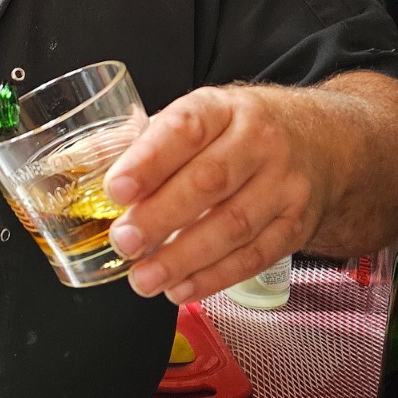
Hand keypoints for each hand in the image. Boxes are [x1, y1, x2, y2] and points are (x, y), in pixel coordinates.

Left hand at [102, 85, 325, 303]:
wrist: (323, 142)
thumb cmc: (239, 132)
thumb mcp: (199, 117)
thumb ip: (143, 142)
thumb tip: (74, 161)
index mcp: (224, 108)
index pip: (186, 129)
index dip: (148, 160)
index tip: (115, 189)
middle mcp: (260, 142)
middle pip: (209, 181)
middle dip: (161, 216)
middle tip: (123, 242)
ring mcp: (284, 184)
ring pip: (233, 225)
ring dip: (184, 258)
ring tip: (143, 278)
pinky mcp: (297, 224)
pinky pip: (254, 256)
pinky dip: (215, 278)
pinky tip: (181, 289)